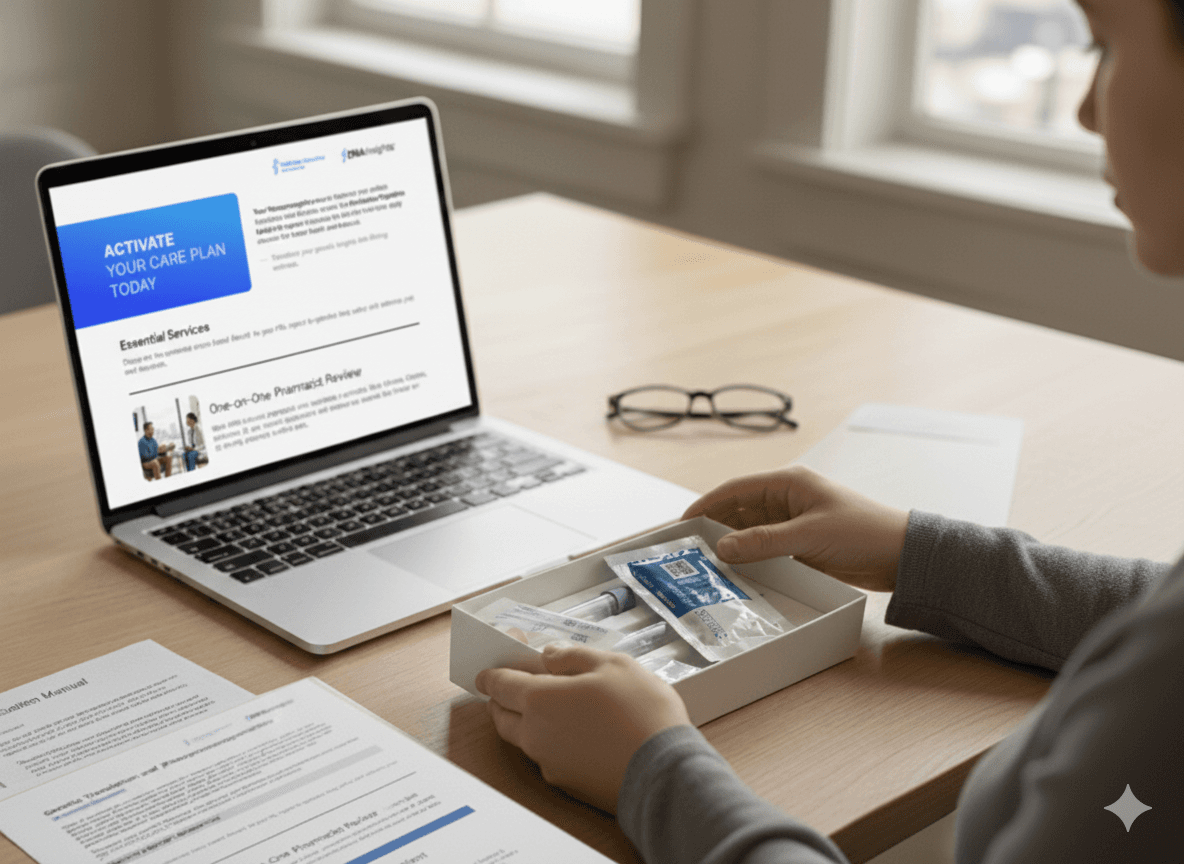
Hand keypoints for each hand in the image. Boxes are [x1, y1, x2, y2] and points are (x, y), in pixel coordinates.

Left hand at [475, 643, 690, 812]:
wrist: (665, 773)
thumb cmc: (642, 713)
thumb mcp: (613, 665)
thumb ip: (574, 656)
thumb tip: (549, 655)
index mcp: (540, 700)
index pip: (500, 685)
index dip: (491, 675)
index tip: (486, 672)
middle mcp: (536, 735)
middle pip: (502, 716)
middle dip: (501, 700)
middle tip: (509, 687)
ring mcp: (549, 763)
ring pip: (523, 739)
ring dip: (524, 721)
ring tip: (547, 706)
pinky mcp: (567, 784)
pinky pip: (546, 757)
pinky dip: (549, 741)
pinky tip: (574, 732)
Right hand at [682, 465, 907, 591]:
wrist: (902, 556)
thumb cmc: (863, 533)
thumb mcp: (809, 536)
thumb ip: (764, 541)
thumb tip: (723, 547)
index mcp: (788, 483)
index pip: (735, 489)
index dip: (706, 504)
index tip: (682, 523)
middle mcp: (787, 499)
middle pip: (739, 511)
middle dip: (715, 527)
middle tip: (689, 550)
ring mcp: (794, 522)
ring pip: (751, 531)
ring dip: (733, 545)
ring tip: (707, 564)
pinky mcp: (802, 543)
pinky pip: (766, 548)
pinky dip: (751, 557)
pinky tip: (737, 572)